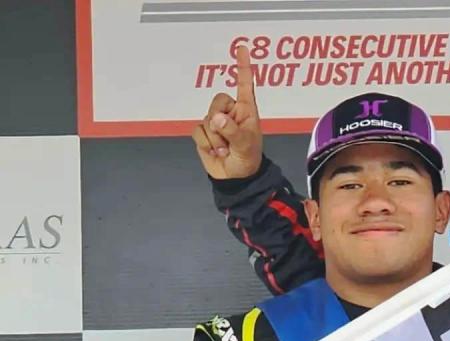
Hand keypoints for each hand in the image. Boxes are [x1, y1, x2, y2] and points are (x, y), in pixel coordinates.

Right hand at [191, 45, 262, 179]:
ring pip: (207, 119)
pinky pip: (198, 131)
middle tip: (229, 141)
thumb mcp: (245, 146)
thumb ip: (232, 131)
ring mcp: (216, 122)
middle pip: (217, 102)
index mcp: (246, 111)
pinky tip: (215, 151)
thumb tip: (216, 119)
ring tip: (225, 150)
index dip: (243, 67)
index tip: (242, 47)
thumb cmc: (247, 160)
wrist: (235, 179)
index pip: (244, 85)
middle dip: (221, 123)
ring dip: (215, 139)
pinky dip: (206, 144)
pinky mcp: (204, 132)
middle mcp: (230, 112)